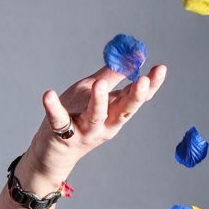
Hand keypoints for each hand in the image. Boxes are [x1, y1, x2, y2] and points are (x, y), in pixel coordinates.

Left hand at [24, 63, 167, 184]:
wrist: (51, 152)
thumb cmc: (75, 117)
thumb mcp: (94, 94)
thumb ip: (111, 76)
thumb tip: (133, 55)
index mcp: (115, 113)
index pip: (136, 99)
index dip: (151, 86)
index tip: (161, 69)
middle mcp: (105, 124)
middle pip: (124, 110)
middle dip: (135, 97)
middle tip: (143, 81)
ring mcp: (84, 131)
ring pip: (95, 116)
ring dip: (98, 101)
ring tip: (99, 85)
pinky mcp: (62, 135)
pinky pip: (58, 121)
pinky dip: (53, 108)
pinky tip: (48, 95)